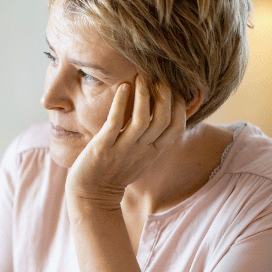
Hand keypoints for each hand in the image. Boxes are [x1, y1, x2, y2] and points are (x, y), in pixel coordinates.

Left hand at [65, 76, 186, 208]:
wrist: (91, 195)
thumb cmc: (116, 172)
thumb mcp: (142, 158)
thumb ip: (154, 140)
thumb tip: (165, 115)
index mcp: (153, 152)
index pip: (177, 127)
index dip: (180, 106)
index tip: (175, 88)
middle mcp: (141, 150)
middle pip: (163, 120)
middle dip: (164, 95)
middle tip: (159, 76)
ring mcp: (122, 149)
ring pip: (142, 120)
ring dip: (144, 95)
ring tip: (141, 77)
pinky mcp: (102, 148)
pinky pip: (115, 122)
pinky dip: (121, 103)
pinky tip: (123, 86)